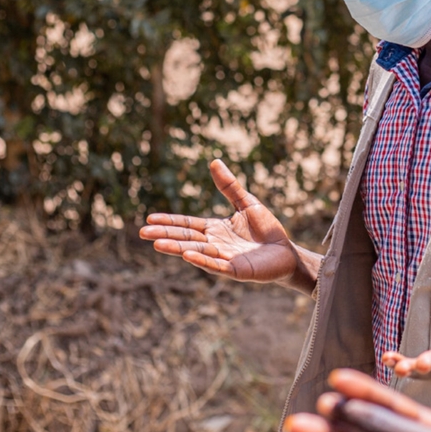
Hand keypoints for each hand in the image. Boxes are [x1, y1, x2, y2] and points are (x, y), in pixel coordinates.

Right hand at [140, 159, 298, 282]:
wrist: (287, 252)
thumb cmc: (267, 230)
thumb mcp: (246, 203)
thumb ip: (229, 186)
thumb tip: (214, 161)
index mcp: (215, 229)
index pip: (188, 224)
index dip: (170, 221)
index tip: (150, 219)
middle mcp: (216, 244)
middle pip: (187, 238)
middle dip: (166, 235)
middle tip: (143, 233)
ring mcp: (224, 258)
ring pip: (197, 252)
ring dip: (177, 248)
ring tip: (157, 244)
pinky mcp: (236, 270)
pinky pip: (216, 265)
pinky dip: (202, 260)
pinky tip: (187, 256)